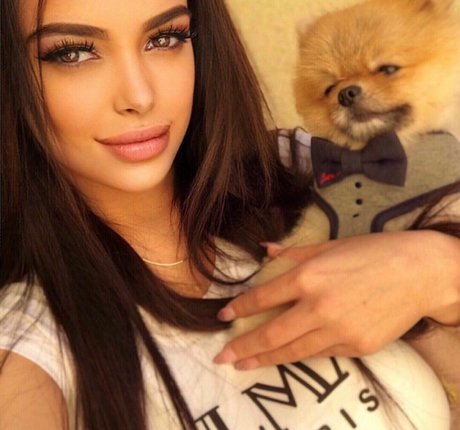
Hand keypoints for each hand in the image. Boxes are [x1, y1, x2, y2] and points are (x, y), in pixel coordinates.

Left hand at [213, 230, 459, 369]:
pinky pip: (321, 353)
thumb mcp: (331, 245)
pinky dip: (300, 355)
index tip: (223, 316)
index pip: (263, 297)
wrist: (421, 273)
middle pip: (271, 333)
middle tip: (222, 357)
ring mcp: (338, 331)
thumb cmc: (374, 252)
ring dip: (265, 359)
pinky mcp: (356, 347)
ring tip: (245, 364)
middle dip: (243, 347)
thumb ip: (294, 252)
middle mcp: (318, 307)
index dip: (240, 308)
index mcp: (309, 277)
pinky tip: (286, 356)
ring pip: (293, 351)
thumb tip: (265, 248)